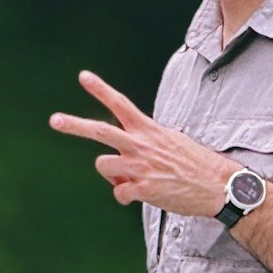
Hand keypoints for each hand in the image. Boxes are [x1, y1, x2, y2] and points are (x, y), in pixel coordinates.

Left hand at [49, 71, 237, 217]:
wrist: (218, 186)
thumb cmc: (196, 165)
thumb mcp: (171, 142)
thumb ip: (144, 144)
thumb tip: (122, 158)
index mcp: (149, 130)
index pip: (120, 104)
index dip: (100, 89)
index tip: (83, 76)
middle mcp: (142, 145)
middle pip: (101, 130)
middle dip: (75, 125)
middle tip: (54, 120)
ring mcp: (141, 167)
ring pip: (103, 165)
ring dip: (111, 174)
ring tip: (130, 179)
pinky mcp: (144, 189)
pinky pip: (119, 193)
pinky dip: (125, 196)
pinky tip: (141, 196)